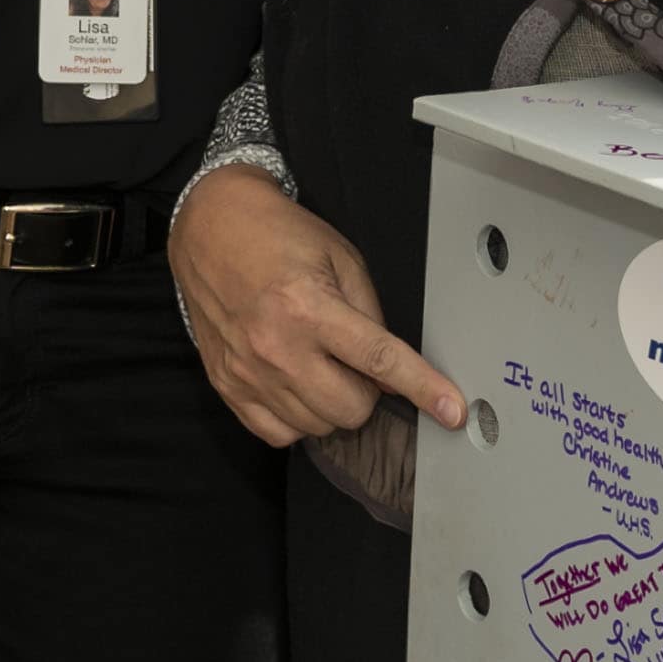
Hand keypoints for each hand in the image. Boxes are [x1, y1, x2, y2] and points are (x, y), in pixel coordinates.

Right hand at [171, 167, 470, 448]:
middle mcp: (277, 346)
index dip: (422, 388)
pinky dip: (298, 418)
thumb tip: (395, 372)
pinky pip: (279, 434)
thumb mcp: (341, 258)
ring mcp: (248, 372)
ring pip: (318, 427)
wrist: (211, 227)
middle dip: (367, 390)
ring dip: (332, 403)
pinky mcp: (227, 386)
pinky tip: (296, 385)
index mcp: (310, 307)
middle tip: (354, 360)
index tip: (451, 410)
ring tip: (319, 364)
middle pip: (352, 409)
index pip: (380, 361)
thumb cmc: (278, 236)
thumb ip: (371, 317)